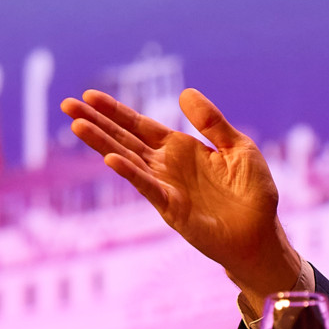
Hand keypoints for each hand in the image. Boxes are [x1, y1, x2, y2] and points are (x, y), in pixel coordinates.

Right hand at [62, 87, 304, 298]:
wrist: (261, 235)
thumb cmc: (252, 194)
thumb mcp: (238, 147)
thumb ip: (212, 123)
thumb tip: (184, 93)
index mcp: (181, 149)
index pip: (140, 125)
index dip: (115, 111)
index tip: (89, 95)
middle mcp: (166, 167)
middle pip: (124, 139)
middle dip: (97, 122)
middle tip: (67, 105)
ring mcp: (165, 187)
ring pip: (127, 160)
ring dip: (102, 143)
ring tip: (77, 125)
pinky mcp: (172, 209)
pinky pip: (147, 188)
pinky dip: (130, 173)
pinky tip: (110, 160)